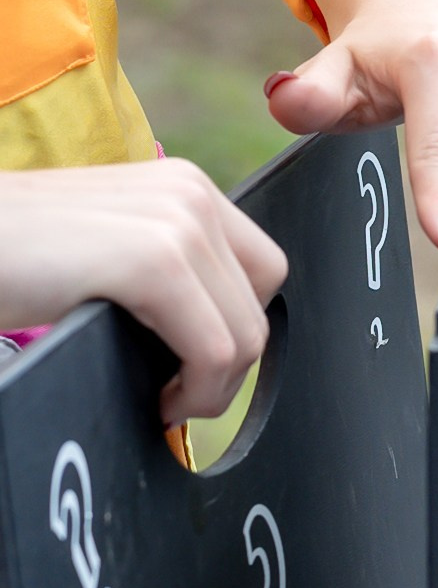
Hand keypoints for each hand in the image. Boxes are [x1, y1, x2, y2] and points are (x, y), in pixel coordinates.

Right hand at [0, 160, 285, 424]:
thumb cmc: (10, 259)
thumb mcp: (102, 252)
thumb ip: (159, 274)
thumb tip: (213, 347)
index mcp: (181, 187)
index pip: (260, 270)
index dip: (235, 329)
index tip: (189, 366)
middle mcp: (189, 193)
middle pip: (262, 301)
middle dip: (228, 363)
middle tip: (175, 393)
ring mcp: (176, 223)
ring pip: (246, 333)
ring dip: (211, 386)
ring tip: (161, 399)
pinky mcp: (152, 261)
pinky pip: (216, 348)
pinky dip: (195, 391)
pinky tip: (155, 400)